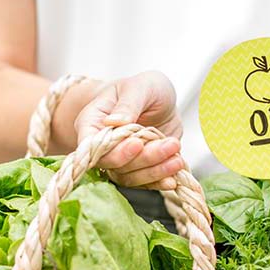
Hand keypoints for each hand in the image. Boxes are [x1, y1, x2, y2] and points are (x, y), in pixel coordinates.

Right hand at [75, 70, 183, 189]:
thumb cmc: (143, 88)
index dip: (112, 150)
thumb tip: (117, 121)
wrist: (160, 100)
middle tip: (168, 145)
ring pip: (129, 176)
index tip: (137, 143)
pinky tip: (173, 178)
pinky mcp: (139, 168)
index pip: (92, 145)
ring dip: (155, 171)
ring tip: (177, 159)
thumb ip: (129, 103)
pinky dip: (158, 182)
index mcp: (92, 122)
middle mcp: (103, 146)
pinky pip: (143, 182)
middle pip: (114, 164)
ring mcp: (121, 159)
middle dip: (143, 158)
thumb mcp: (140, 86)